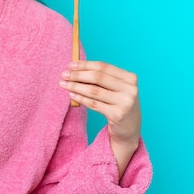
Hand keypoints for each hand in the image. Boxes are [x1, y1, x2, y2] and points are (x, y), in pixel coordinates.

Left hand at [59, 60, 140, 176]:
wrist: (130, 128)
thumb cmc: (118, 103)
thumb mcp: (115, 88)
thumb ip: (101, 78)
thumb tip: (75, 68)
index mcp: (130, 78)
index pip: (103, 67)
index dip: (85, 65)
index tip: (70, 65)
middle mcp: (130, 89)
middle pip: (98, 77)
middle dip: (78, 75)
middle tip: (63, 75)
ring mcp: (125, 102)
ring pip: (94, 91)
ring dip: (76, 86)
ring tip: (63, 84)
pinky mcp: (117, 115)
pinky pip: (94, 104)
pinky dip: (81, 99)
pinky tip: (71, 95)